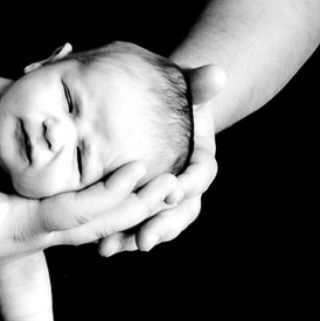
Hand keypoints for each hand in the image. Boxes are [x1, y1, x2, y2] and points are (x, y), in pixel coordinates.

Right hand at [0, 122, 182, 282]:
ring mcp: (35, 234)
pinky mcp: (32, 227)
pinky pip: (81, 220)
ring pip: (95, 225)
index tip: (139, 168)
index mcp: (15, 228)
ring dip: (133, 207)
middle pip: (98, 224)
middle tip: (179, 180)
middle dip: (138, 204)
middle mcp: (33, 235)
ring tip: (169, 185)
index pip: (73, 211)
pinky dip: (110, 207)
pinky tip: (130, 189)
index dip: (107, 193)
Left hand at [97, 64, 226, 256]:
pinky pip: (136, 225)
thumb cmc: (172, 97)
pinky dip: (122, 236)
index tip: (173, 192)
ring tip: (113, 247)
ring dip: (138, 238)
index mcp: (200, 158)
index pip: (201, 175)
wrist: (158, 110)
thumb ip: (199, 83)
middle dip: (163, 226)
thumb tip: (217, 73)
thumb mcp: (185, 87)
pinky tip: (102, 245)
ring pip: (159, 225)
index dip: (190, 185)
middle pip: (182, 211)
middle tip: (145, 238)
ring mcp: (165, 199)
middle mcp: (186, 184)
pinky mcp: (143, 206)